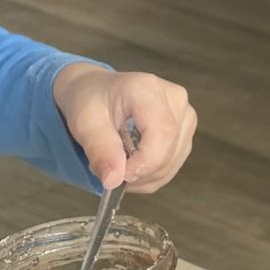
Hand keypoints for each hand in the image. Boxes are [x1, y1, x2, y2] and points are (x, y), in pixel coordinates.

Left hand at [51, 63, 196, 192]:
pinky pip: (173, 166)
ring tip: (120, 167)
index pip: (162, 134)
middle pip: (169, 152)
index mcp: (148, 89)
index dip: (145, 162)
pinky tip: (133, 167)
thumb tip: (113, 180)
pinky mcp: (186, 131)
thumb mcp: (84, 123)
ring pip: (172, 163)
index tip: (120, 174)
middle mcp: (175, 100)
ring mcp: (184, 116)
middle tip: (112, 172)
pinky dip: (151, 176)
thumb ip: (100, 149)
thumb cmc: (90, 100)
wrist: (97, 91)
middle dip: (140, 173)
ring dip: (144, 177)